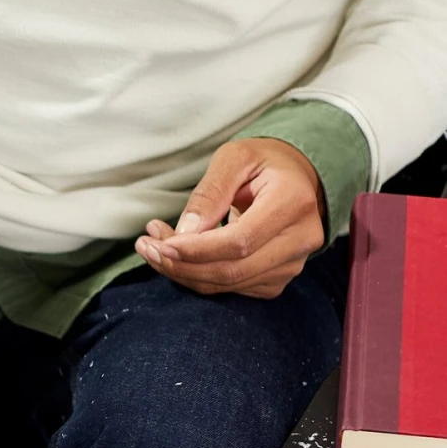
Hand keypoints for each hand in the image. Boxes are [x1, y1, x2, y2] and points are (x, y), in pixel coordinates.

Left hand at [134, 138, 326, 298]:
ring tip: (153, 247)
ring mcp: (292, 264)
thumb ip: (210, 191)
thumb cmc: (263, 163)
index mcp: (293, 202)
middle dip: (180, 264)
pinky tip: (178, 257)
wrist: (296, 179)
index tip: (159, 243)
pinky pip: (231, 289)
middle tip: (146, 246)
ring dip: (182, 272)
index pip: (239, 241)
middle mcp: (301, 238)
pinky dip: (197, 277)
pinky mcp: (278, 279)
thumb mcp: (234, 158)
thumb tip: (186, 232)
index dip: (196, 250)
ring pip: (227, 284)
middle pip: (231, 270)